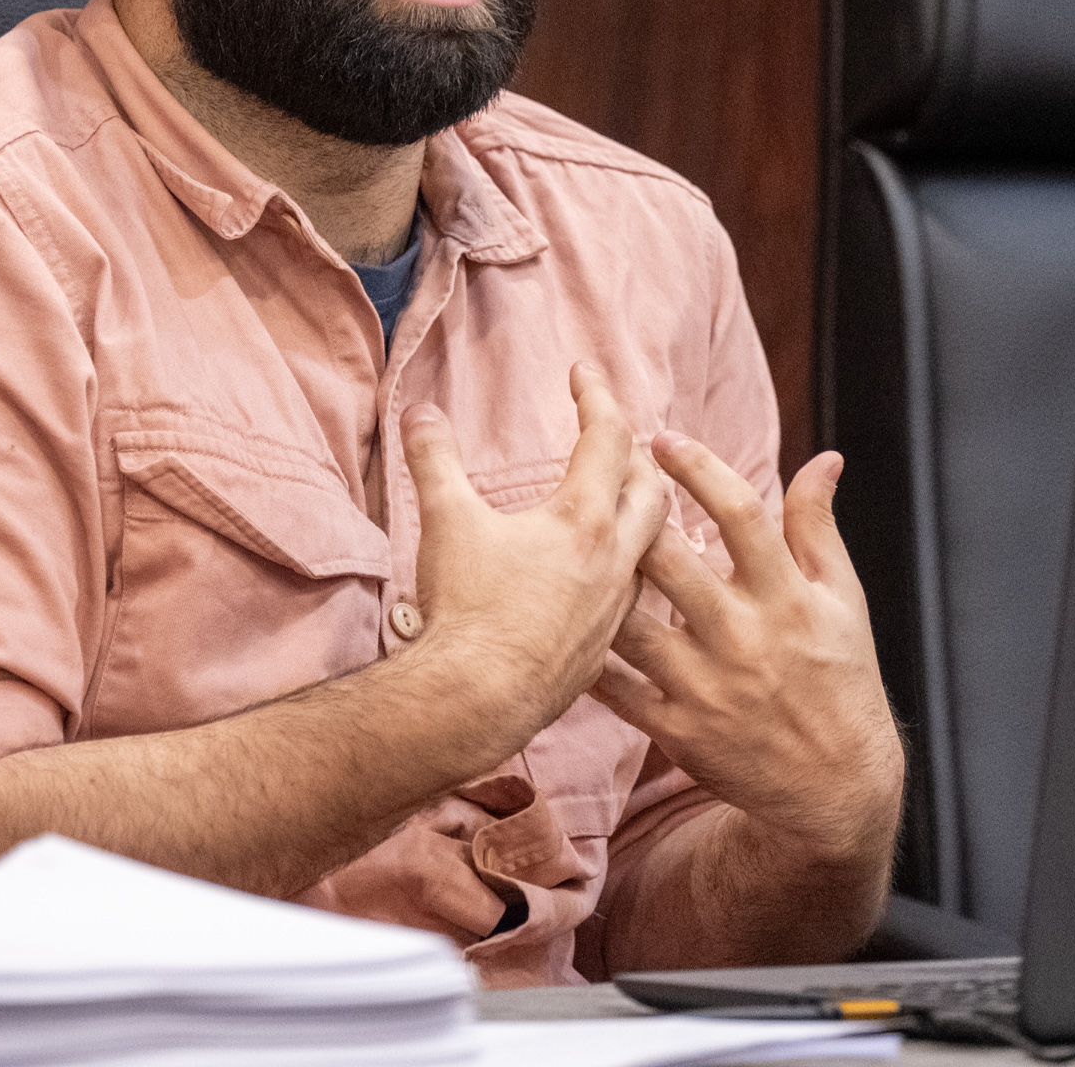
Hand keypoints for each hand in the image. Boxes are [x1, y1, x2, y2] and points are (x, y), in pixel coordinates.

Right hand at [400, 362, 671, 746]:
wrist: (477, 701)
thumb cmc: (465, 609)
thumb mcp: (445, 521)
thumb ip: (434, 460)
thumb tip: (420, 412)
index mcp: (582, 519)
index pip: (608, 438)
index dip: (597, 397)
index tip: (583, 373)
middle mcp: (615, 560)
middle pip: (653, 489)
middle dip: (639, 456)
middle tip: (614, 440)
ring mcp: (616, 608)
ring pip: (655, 549)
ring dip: (643, 518)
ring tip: (621, 506)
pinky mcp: (605, 649)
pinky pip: (636, 599)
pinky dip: (629, 572)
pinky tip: (606, 579)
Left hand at [592, 433, 903, 867]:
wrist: (837, 788)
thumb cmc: (842, 680)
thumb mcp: (843, 599)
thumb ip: (819, 526)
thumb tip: (823, 458)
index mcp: (785, 597)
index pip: (741, 514)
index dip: (699, 469)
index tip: (662, 438)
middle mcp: (742, 637)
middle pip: (670, 562)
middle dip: (630, 514)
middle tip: (599, 477)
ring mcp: (705, 687)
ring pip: (630, 623)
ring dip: (598, 581)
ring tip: (570, 544)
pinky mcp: (677, 731)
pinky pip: (615, 689)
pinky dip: (584, 655)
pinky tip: (558, 621)